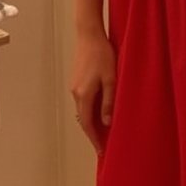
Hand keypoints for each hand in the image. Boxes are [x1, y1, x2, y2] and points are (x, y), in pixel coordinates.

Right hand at [69, 26, 116, 154]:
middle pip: (83, 119)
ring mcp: (75, 86)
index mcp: (84, 95)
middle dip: (92, 133)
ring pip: (83, 109)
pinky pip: (83, 101)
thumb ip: (108, 102)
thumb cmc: (102, 55)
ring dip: (91, 121)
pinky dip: (90, 110)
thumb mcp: (111, 79)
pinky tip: (99, 110)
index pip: (87, 124)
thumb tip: (107, 123)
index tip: (101, 151)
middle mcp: (76, 93)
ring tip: (103, 130)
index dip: (94, 139)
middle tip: (103, 144)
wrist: (89, 35)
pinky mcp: (77, 80)